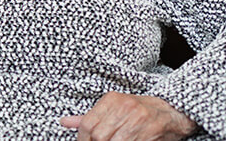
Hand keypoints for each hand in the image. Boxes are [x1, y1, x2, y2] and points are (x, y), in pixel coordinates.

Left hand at [60, 93, 195, 139]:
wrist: (171, 111)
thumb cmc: (138, 111)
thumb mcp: (112, 109)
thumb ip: (89, 117)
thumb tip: (64, 122)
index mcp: (111, 100)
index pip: (87, 123)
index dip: (82, 139)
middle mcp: (123, 107)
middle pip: (99, 135)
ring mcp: (137, 118)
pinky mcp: (151, 129)